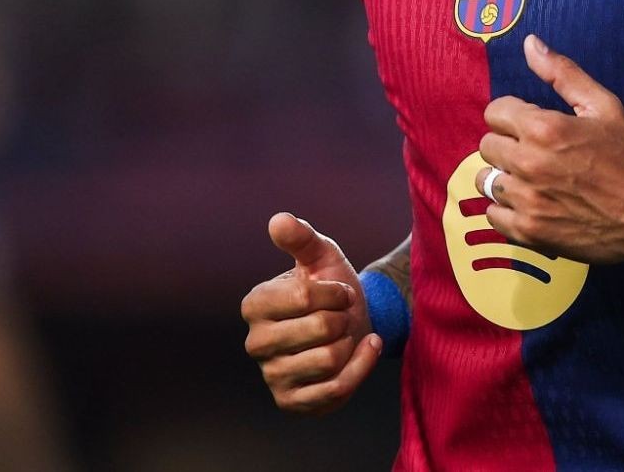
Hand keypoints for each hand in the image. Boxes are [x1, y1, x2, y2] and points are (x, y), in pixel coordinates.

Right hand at [241, 214, 380, 413]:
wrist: (353, 322)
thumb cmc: (331, 286)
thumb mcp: (321, 256)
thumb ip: (301, 238)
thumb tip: (279, 220)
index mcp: (255, 304)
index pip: (304, 297)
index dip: (335, 292)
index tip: (341, 290)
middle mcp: (256, 343)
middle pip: (319, 329)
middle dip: (343, 317)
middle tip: (342, 314)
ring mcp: (272, 376)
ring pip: (329, 360)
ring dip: (350, 342)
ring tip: (346, 333)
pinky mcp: (292, 403)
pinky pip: (335, 389)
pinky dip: (361, 365)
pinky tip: (368, 347)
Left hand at [476, 35, 623, 263]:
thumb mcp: (603, 106)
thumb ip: (563, 73)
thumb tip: (530, 43)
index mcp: (544, 128)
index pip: (494, 112)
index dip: (513, 116)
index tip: (531, 125)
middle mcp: (528, 164)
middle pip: (487, 146)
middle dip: (508, 145)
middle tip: (535, 153)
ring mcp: (526, 200)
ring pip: (487, 180)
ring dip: (505, 177)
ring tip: (532, 179)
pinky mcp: (528, 231)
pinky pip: (492, 215)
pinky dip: (506, 209)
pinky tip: (531, 203)